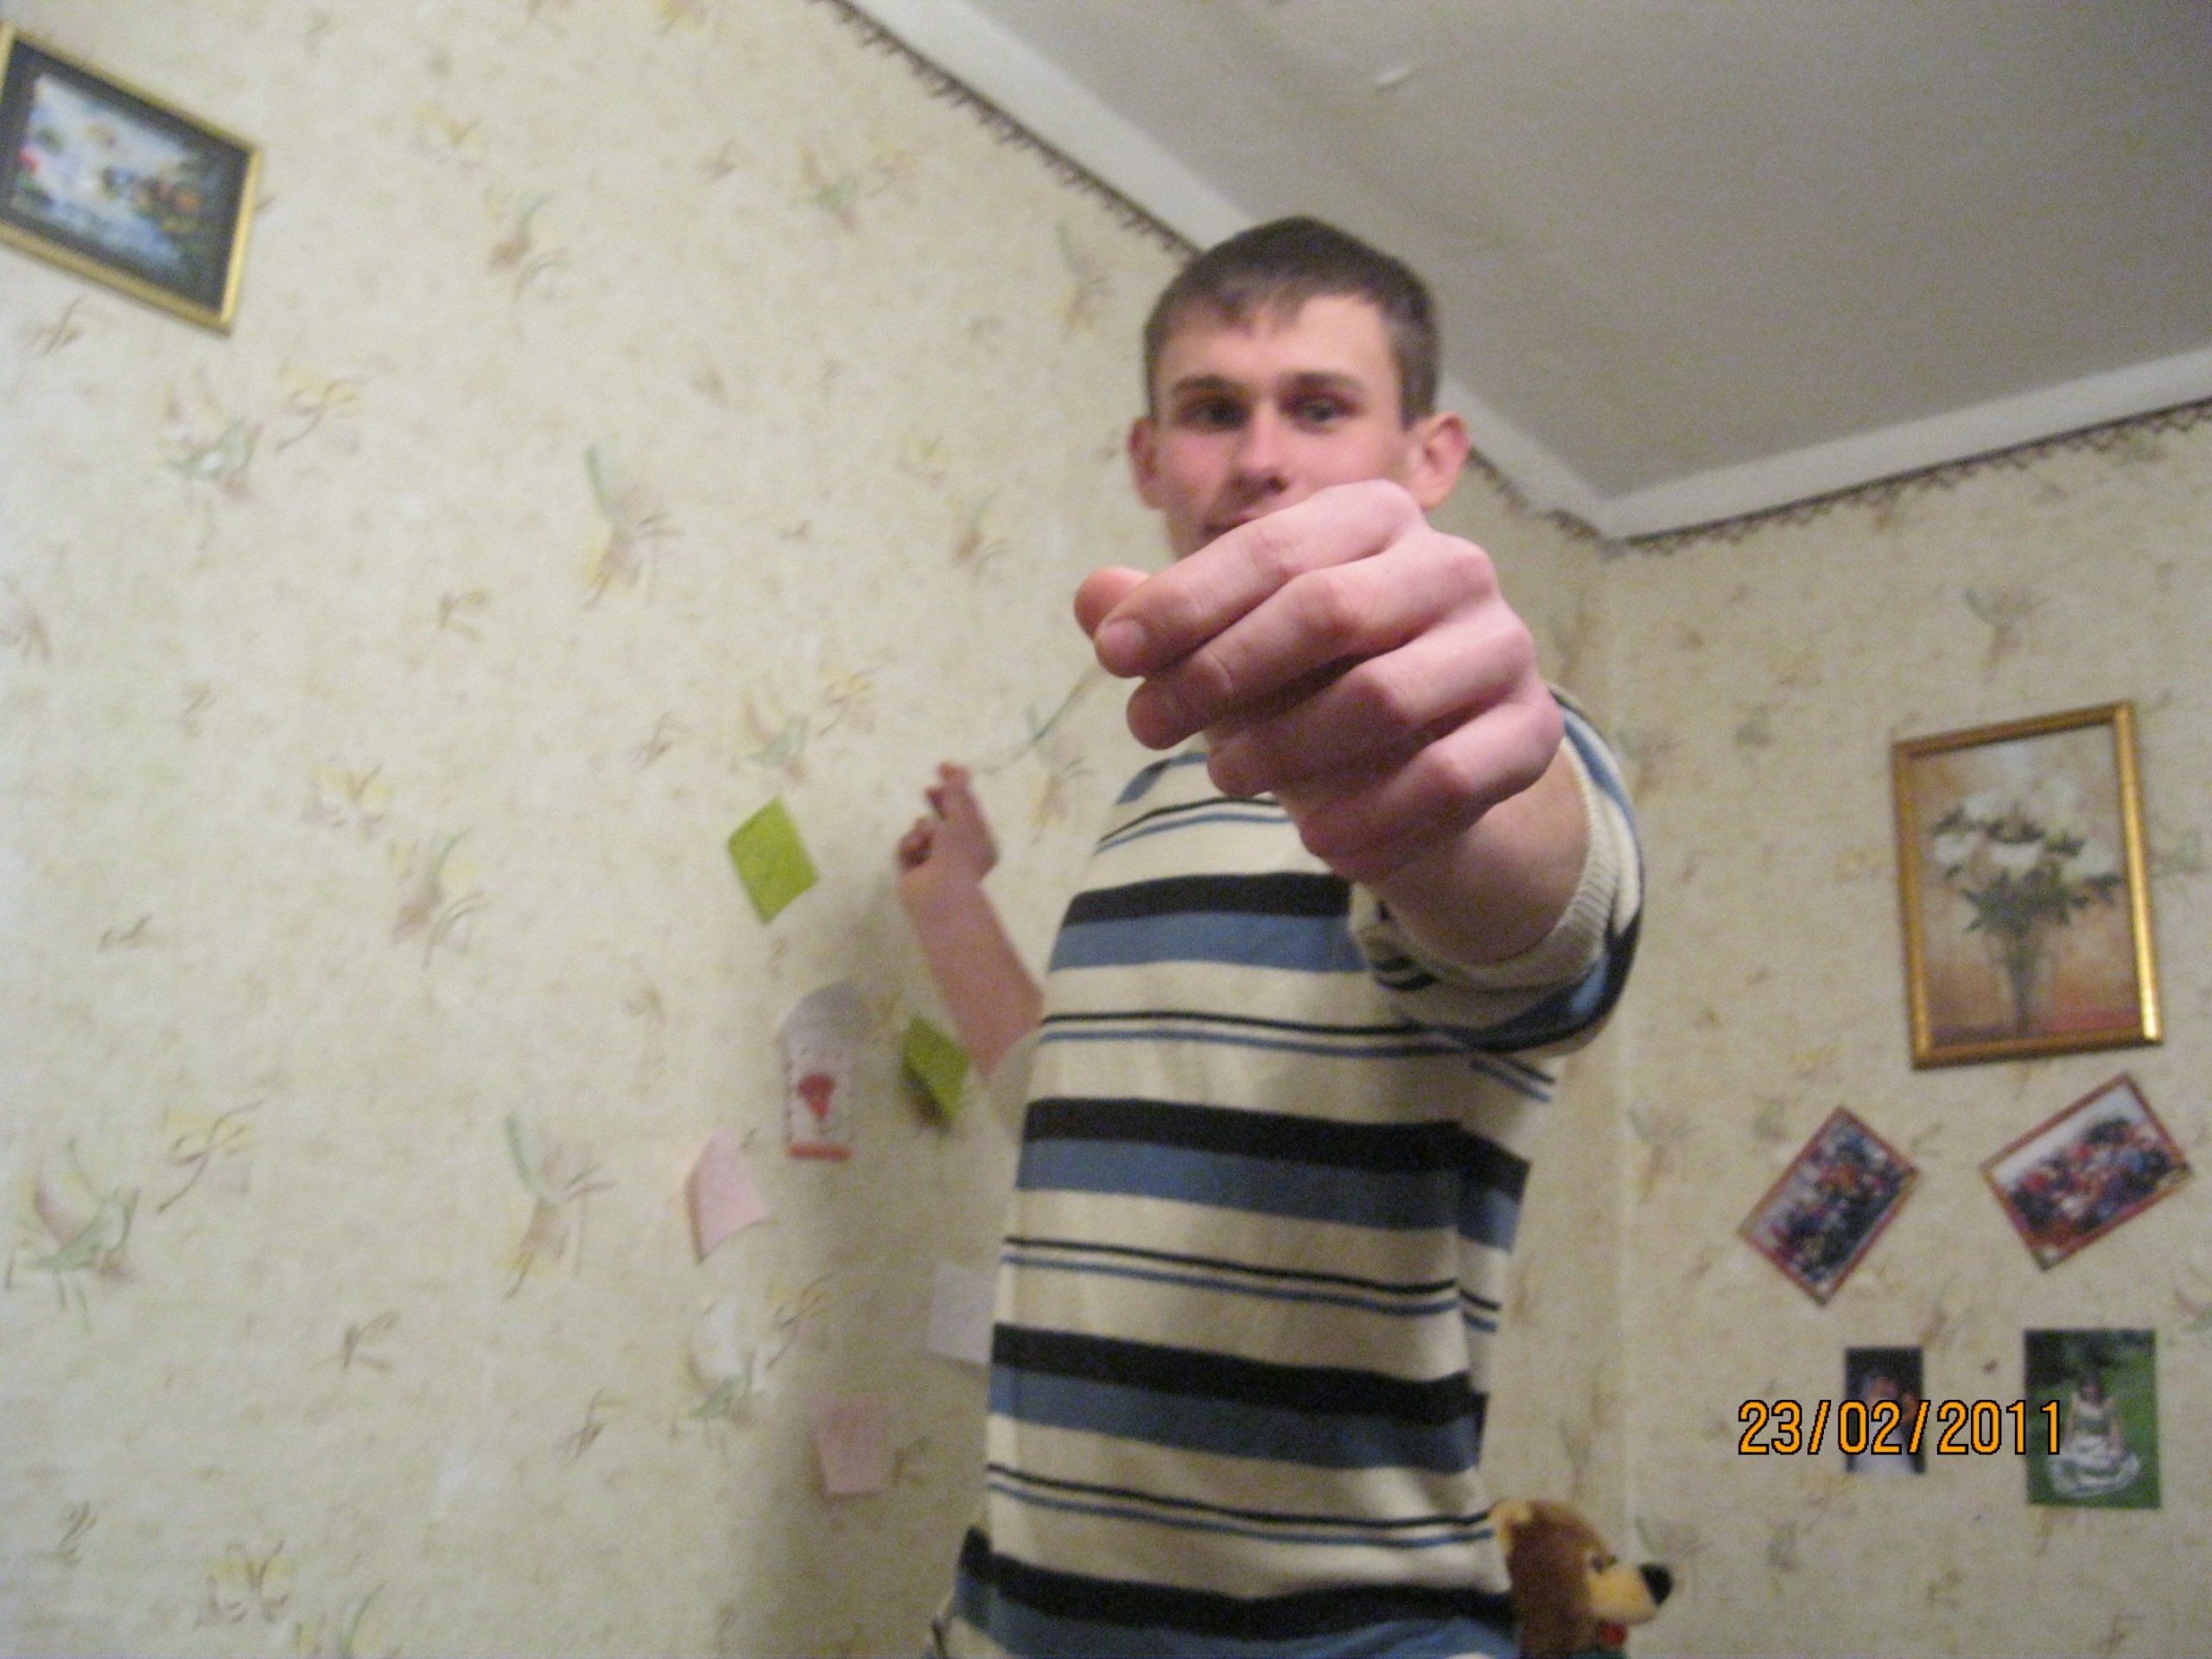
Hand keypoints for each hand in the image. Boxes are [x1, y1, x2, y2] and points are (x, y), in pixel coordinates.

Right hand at [897, 764, 999, 908]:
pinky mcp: (914, 870)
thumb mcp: (962, 816)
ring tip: (924, 837)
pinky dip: (909, 845)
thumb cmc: (957, 853)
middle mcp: (959, 852)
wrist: (939, 893)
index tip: (944, 767)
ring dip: (921, 829)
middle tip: (929, 789)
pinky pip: (908, 847)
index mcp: (979, 840)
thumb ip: (958, 791)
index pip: (969, 808)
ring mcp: (936, 862)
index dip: (958, 787)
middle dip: (938, 804)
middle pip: (946, 819)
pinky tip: (914, 850)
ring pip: (923, 831)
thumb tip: (961, 769)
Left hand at [1074, 479, 1560, 887]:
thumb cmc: (1315, 685)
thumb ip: (1169, 620)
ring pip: (1382, 697)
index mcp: (1375, 517)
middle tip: (1147, 728)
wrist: (1428, 767)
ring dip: (1286, 750)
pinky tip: (1315, 839)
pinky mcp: (1531, 732)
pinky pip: (1442, 780)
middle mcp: (1452, 564)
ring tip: (1226, 779)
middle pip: (1326, 610)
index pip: (1272, 548)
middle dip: (1221, 674)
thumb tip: (1091, 596)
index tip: (1113, 658)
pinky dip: (1366, 818)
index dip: (1185, 603)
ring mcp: (1501, 646)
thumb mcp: (1235, 647)